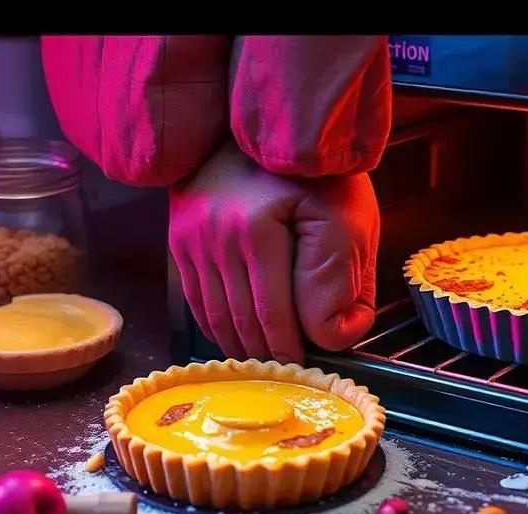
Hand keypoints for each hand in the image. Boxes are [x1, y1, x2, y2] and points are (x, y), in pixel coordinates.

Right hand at [169, 142, 378, 362]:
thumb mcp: (347, 216)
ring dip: (241, 346)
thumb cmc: (316, 175)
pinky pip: (196, 299)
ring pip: (215, 316)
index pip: (276, 315)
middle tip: (287, 369)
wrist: (264, 128)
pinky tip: (237, 338)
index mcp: (258, 230)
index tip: (308, 364)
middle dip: (267, 353)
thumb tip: (333, 336)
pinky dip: (216, 327)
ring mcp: (192, 237)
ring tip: (265, 360)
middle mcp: (215, 234)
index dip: (294, 349)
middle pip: (242, 320)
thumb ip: (344, 279)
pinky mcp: (180, 239)